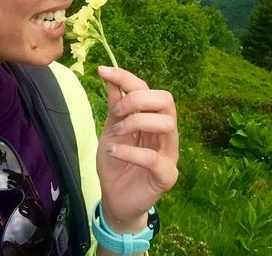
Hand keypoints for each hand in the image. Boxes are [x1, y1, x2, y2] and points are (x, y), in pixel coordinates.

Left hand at [96, 66, 178, 232]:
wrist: (114, 199)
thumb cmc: (116, 163)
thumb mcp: (110, 130)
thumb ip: (114, 106)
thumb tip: (109, 77)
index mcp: (152, 118)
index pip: (147, 89)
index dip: (126, 77)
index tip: (102, 71)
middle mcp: (165, 133)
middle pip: (166, 100)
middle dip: (137, 100)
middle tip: (116, 112)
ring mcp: (169, 154)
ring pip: (167, 124)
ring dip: (136, 123)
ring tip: (116, 133)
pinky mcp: (166, 175)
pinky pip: (154, 157)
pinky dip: (131, 151)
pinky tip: (114, 152)